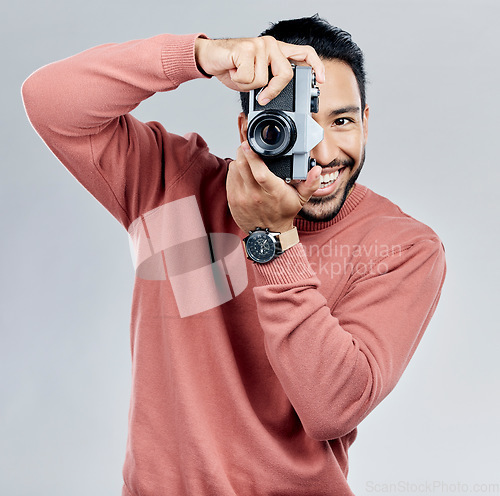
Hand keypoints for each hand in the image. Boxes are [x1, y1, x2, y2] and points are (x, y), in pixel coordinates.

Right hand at [195, 36, 324, 104]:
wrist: (211, 57)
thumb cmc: (233, 68)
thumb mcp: (256, 79)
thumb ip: (269, 84)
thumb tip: (275, 98)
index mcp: (278, 51)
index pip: (304, 53)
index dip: (316, 66)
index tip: (321, 81)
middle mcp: (271, 45)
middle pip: (286, 74)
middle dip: (273, 90)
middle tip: (262, 96)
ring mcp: (260, 45)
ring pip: (263, 79)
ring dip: (248, 84)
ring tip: (240, 74)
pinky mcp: (246, 48)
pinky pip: (248, 77)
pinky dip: (238, 80)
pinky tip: (233, 70)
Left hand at [226, 141, 321, 232]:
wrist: (268, 233)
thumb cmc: (283, 213)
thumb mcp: (301, 199)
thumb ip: (311, 183)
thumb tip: (317, 170)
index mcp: (273, 192)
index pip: (260, 172)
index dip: (252, 156)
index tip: (249, 145)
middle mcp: (255, 195)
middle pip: (243, 166)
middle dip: (243, 151)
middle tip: (248, 146)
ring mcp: (242, 198)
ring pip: (235, 169)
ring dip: (239, 159)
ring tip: (247, 158)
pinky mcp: (232, 199)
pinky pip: (230, 177)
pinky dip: (234, 169)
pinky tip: (242, 169)